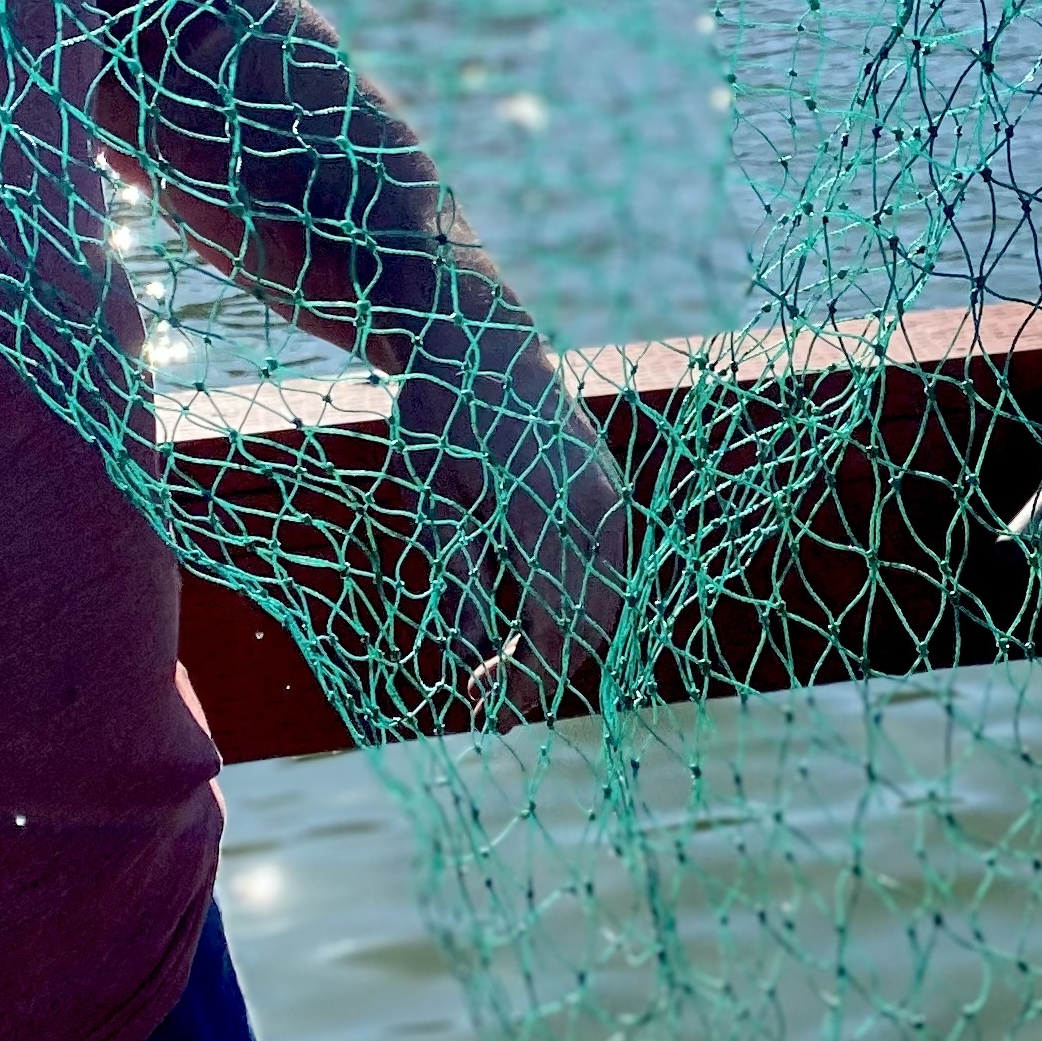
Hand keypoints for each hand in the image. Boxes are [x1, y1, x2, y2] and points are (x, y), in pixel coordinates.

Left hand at [393, 348, 631, 718]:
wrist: (479, 335)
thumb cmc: (440, 411)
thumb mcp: (430, 495)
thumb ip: (459, 572)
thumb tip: (471, 649)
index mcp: (552, 511)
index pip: (558, 627)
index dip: (524, 679)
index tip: (480, 705)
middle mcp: (598, 509)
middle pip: (591, 625)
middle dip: (542, 675)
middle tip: (485, 704)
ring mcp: (611, 499)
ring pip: (606, 603)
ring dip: (560, 646)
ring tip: (502, 672)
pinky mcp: (610, 494)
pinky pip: (607, 574)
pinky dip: (575, 612)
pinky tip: (527, 628)